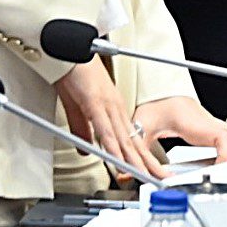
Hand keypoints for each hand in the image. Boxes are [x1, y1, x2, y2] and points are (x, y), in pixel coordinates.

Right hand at [55, 57, 165, 181]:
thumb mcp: (76, 106)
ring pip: (123, 138)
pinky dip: (113, 146)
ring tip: (146, 176)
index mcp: (113, 107)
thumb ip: (82, 129)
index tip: (150, 171)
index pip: (130, 138)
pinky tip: (118, 159)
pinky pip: (105, 129)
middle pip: (133, 141)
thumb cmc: (72, 71)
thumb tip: (86, 149)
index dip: (140, 156)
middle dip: (146, 162)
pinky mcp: (95, 102)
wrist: (67, 47)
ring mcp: (107, 104)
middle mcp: (115, 106)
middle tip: (159, 179)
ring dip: (134, 160)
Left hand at [133, 95, 226, 163]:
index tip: (217, 172)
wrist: (161, 92)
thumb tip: (133, 175)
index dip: (225, 157)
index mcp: (196, 124)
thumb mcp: (142, 129)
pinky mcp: (217, 132)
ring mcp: (217, 128)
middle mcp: (212, 125)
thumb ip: (137, 152)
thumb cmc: (155, 107)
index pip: (223, 139)